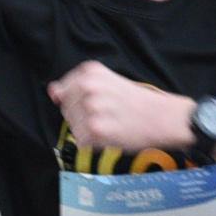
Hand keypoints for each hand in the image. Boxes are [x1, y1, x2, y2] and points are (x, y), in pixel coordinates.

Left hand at [48, 60, 192, 153]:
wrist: (162, 118)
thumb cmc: (136, 101)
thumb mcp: (107, 82)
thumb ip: (77, 85)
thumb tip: (52, 91)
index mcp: (90, 72)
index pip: (64, 90)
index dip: (78, 101)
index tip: (96, 104)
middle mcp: (88, 87)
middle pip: (66, 109)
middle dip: (82, 116)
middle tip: (107, 115)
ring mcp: (91, 108)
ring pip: (72, 126)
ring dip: (87, 130)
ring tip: (110, 124)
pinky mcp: (95, 130)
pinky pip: (80, 141)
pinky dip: (92, 143)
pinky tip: (110, 135)